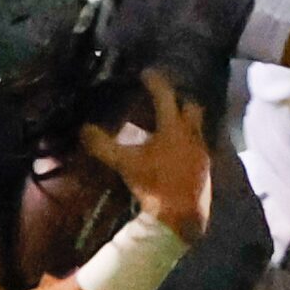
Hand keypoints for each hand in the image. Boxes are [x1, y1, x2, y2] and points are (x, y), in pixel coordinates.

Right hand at [80, 70, 211, 241]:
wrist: (180, 216)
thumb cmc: (154, 184)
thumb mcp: (125, 163)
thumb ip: (103, 145)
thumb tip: (83, 129)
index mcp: (173, 127)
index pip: (165, 95)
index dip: (155, 81)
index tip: (146, 73)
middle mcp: (193, 135)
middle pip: (190, 107)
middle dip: (178, 100)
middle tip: (163, 99)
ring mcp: (202, 152)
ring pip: (196, 127)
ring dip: (183, 122)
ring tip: (166, 125)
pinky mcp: (206, 168)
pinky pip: (198, 146)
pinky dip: (186, 142)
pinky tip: (174, 150)